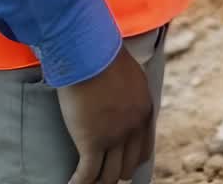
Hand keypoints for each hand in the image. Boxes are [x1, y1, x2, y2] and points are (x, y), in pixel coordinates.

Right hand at [59, 46, 153, 183]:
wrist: (89, 51)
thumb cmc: (103, 54)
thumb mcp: (129, 73)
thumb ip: (130, 93)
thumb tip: (121, 101)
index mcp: (145, 110)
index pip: (143, 151)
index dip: (129, 160)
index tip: (118, 162)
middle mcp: (134, 127)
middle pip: (127, 167)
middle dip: (114, 171)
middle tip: (99, 171)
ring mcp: (114, 137)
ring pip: (108, 176)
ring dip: (96, 180)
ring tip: (85, 180)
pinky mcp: (92, 141)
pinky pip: (87, 175)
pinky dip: (78, 183)